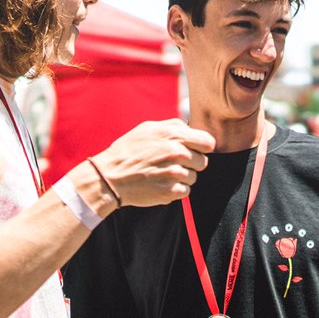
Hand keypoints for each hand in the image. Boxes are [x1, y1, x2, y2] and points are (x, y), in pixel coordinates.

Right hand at [92, 119, 215, 206]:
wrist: (110, 177)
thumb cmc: (128, 151)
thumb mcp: (149, 128)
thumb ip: (174, 126)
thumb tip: (192, 130)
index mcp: (173, 135)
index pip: (208, 143)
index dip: (201, 147)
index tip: (193, 150)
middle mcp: (176, 153)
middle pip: (203, 162)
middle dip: (190, 163)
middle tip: (171, 163)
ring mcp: (174, 173)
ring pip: (193, 177)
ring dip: (181, 177)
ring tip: (162, 173)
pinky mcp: (170, 191)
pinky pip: (185, 191)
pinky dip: (175, 190)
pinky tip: (160, 183)